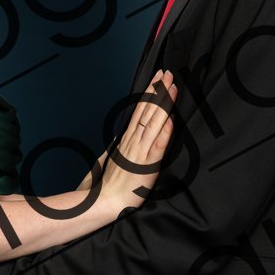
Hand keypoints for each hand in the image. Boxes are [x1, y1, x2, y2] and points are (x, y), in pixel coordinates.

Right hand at [100, 69, 176, 212]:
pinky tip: (171, 117)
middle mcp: (132, 141)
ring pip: (153, 121)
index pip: (139, 111)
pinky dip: (165, 129)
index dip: (149, 94)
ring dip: (164, 102)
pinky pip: (158, 144)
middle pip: (147, 110)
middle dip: (157, 90)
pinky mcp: (147, 164)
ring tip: (171, 85)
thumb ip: (116, 146)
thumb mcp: (109, 159)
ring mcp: (140, 151)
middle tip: (166, 73)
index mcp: (125, 139)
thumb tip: (120, 134)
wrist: (103, 201)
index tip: (156, 79)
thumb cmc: (105, 185)